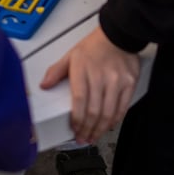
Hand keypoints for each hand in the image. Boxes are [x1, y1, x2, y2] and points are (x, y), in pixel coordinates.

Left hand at [39, 27, 140, 144]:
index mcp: (82, 70)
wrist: (118, 35)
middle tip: (83, 139)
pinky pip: (122, 107)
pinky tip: (108, 126)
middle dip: (87, 130)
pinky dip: (115, 120)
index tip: (74, 130)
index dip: (77, 120)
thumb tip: (44, 85)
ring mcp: (116, 81)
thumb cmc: (93, 46)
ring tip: (93, 137)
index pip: (79, 101)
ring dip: (100, 129)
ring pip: (108, 113)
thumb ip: (56, 71)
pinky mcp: (129, 83)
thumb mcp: (71, 55)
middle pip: (94, 111)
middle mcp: (100, 77)